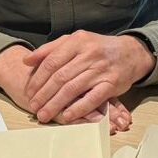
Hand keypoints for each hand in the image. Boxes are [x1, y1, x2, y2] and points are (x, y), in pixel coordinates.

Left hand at [22, 32, 153, 124]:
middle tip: (33, 107)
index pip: (51, 62)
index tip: (28, 92)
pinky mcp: (112, 83)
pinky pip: (92, 98)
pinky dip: (79, 108)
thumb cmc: (98, 48)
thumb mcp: (75, 41)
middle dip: (43, 95)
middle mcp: (88, 54)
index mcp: (77, 41)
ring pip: (73, 89)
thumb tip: (27, 60)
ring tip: (44, 114)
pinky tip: (67, 116)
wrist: (131, 52)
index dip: (38, 79)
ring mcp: (101, 69)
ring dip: (56, 104)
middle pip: (60, 77)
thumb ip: (51, 49)